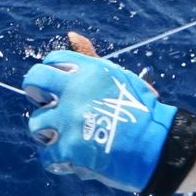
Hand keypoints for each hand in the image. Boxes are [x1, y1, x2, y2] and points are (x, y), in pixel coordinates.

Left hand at [22, 33, 179, 193]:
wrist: (162, 147)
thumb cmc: (141, 111)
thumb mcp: (118, 78)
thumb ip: (90, 59)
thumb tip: (71, 35)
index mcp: (88, 71)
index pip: (52, 61)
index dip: (51, 74)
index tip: (58, 87)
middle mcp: (75, 91)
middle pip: (33, 83)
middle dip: (35, 92)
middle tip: (47, 105)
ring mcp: (70, 120)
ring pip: (36, 124)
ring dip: (47, 133)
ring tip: (63, 138)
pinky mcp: (70, 149)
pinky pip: (48, 155)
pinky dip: (58, 161)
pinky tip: (71, 160)